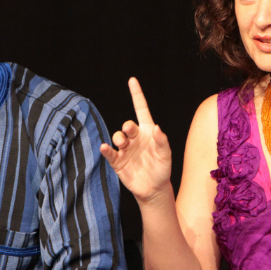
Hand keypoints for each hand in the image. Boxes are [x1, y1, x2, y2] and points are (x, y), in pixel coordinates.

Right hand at [100, 78, 171, 203]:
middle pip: (128, 125)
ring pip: (117, 137)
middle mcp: (135, 137)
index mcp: (147, 131)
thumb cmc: (162, 168)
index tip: (132, 81)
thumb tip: (157, 129)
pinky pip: (110, 152)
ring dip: (119, 137)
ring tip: (123, 143)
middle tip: (129, 129)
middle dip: (127, 126)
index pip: (141, 109)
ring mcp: (125, 149)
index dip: (136, 95)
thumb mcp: (166, 155)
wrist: (154, 189)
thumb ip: (162, 141)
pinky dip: (106, 149)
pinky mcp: (117, 161)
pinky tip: (104, 147)